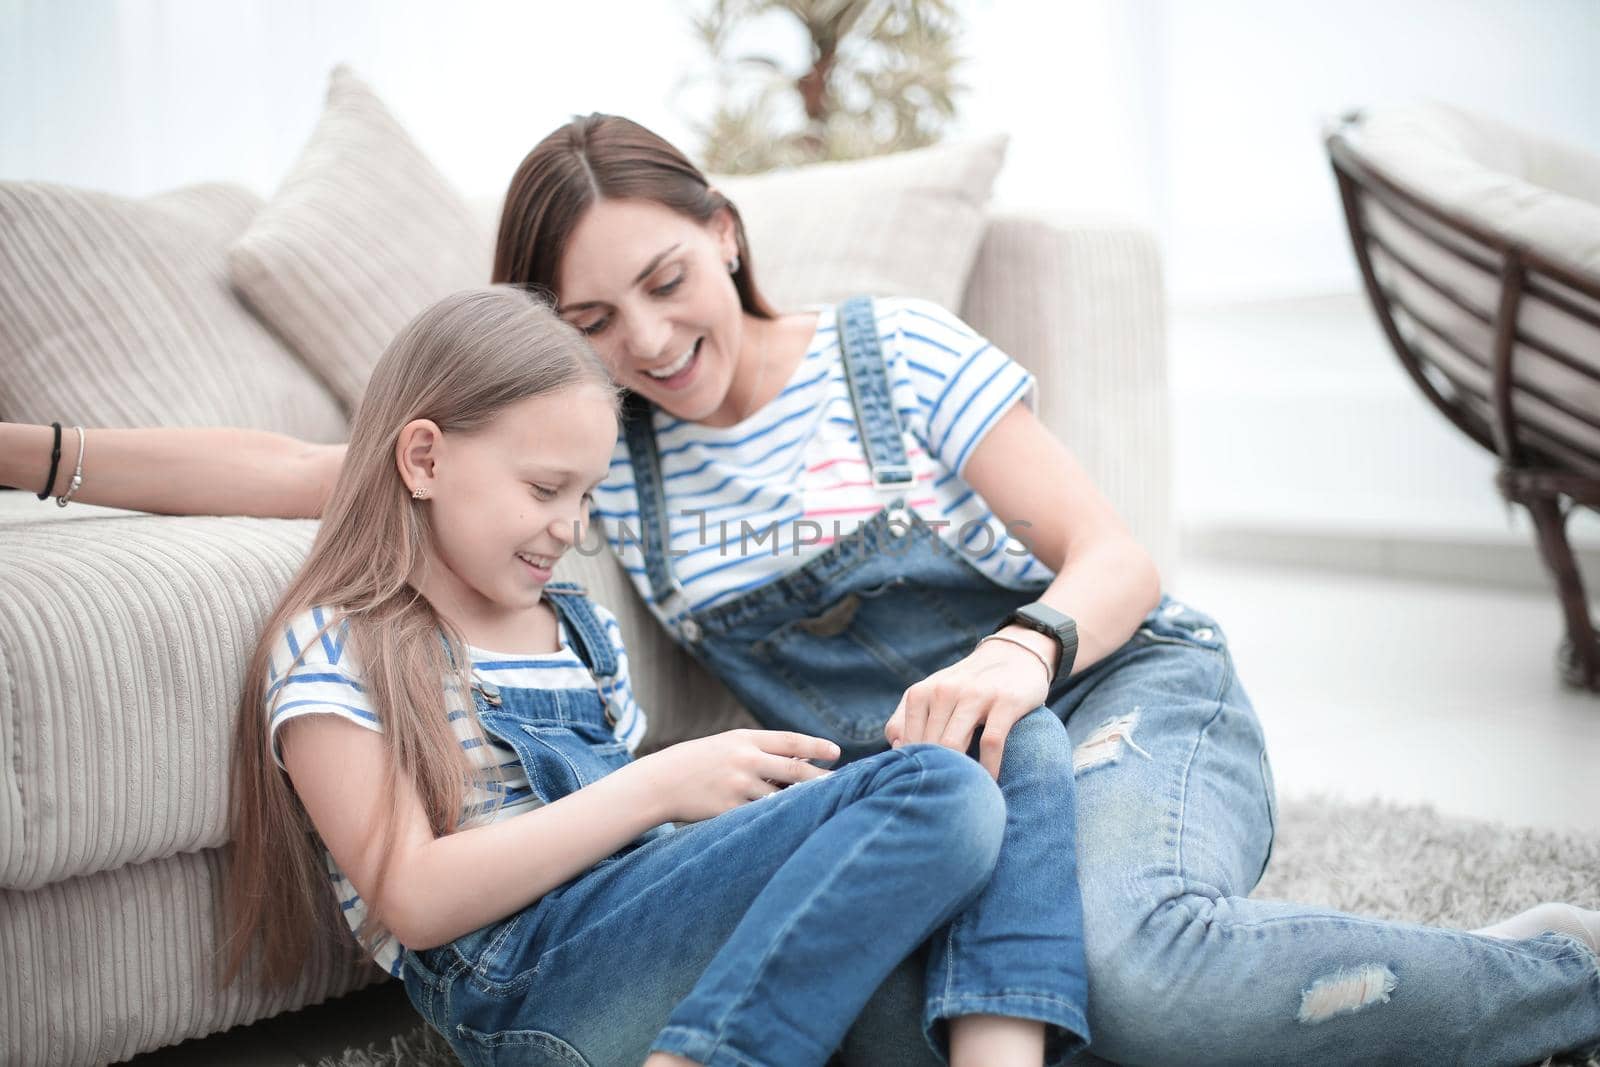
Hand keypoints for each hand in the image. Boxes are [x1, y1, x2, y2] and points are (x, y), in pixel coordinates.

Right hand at [631, 729, 840, 824]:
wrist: (661, 782)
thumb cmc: (700, 762)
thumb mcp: (728, 745)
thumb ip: (761, 750)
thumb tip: (801, 760)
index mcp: (745, 739)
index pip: (790, 741)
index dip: (816, 746)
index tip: (837, 753)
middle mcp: (745, 760)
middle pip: (795, 770)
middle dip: (821, 778)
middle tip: (843, 784)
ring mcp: (738, 786)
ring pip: (782, 797)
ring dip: (802, 801)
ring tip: (823, 806)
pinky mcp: (730, 810)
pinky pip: (762, 816)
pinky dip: (778, 817)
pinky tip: (791, 821)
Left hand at [882, 628, 1052, 778]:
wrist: (1014, 655)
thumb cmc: (966, 686)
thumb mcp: (932, 695)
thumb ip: (906, 719)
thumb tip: (895, 751)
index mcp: (921, 693)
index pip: (905, 743)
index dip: (912, 770)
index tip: (921, 788)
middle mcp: (944, 691)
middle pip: (928, 747)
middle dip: (933, 775)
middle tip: (940, 798)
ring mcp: (975, 695)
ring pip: (953, 744)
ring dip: (958, 774)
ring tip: (963, 793)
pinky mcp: (1005, 701)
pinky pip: (991, 743)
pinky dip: (989, 768)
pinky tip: (990, 782)